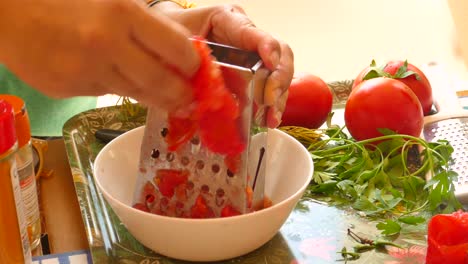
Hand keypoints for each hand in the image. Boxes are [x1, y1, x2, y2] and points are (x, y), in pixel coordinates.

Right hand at [0, 0, 199, 110]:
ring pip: (136, 94)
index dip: (193, 64)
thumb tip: (180, 48)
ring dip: (155, 97)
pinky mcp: (69, 89)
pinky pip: (104, 92)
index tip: (196, 69)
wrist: (7, 10)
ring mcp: (86, 71)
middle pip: (162, 82)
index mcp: (123, 13)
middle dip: (181, 94)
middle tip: (189, 98)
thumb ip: (146, 23)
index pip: (178, 49)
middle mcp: (107, 45)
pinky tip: (107, 73)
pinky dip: (113, 86)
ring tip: (166, 97)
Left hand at [153, 3, 293, 127]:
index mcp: (229, 20)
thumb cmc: (178, 32)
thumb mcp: (178, 36)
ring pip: (278, 74)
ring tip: (271, 117)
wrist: (172, 36)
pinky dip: (271, 106)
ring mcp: (253, 56)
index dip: (267, 46)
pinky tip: (268, 119)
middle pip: (280, 54)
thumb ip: (189, 55)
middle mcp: (248, 37)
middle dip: (279, 79)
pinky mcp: (253, 75)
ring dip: (278, 97)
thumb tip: (197, 86)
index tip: (270, 62)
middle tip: (270, 99)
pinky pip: (269, 89)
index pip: (253, 31)